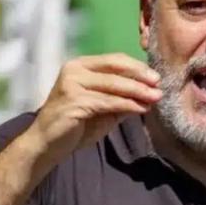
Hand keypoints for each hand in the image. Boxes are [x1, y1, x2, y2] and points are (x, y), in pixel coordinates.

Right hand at [31, 54, 161, 160]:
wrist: (46, 144)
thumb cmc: (74, 126)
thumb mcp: (102, 109)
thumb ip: (120, 98)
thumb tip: (148, 94)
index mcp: (79, 66)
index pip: (113, 60)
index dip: (136, 67)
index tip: (155, 77)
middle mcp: (73, 70)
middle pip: (115, 68)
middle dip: (140, 76)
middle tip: (159, 85)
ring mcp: (72, 84)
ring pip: (113, 85)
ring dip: (137, 91)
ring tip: (155, 97)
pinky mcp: (74, 101)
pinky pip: (108, 102)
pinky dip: (127, 105)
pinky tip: (141, 109)